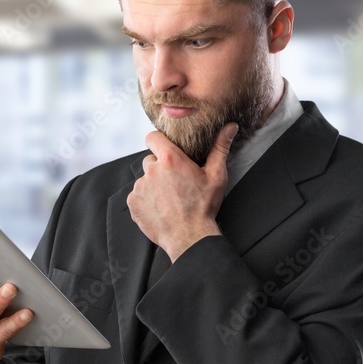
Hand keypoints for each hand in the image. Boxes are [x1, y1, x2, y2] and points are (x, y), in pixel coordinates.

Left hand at [127, 122, 236, 261]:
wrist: (189, 237)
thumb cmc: (203, 207)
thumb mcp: (216, 175)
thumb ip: (220, 148)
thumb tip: (229, 127)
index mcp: (170, 159)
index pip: (153, 137)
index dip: (159, 141)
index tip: (166, 149)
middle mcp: (151, 170)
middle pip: (151, 160)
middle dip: (160, 168)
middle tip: (175, 182)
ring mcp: (140, 187)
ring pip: (145, 179)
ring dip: (154, 185)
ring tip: (169, 198)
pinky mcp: (133, 202)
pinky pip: (137, 195)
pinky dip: (146, 200)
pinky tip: (161, 208)